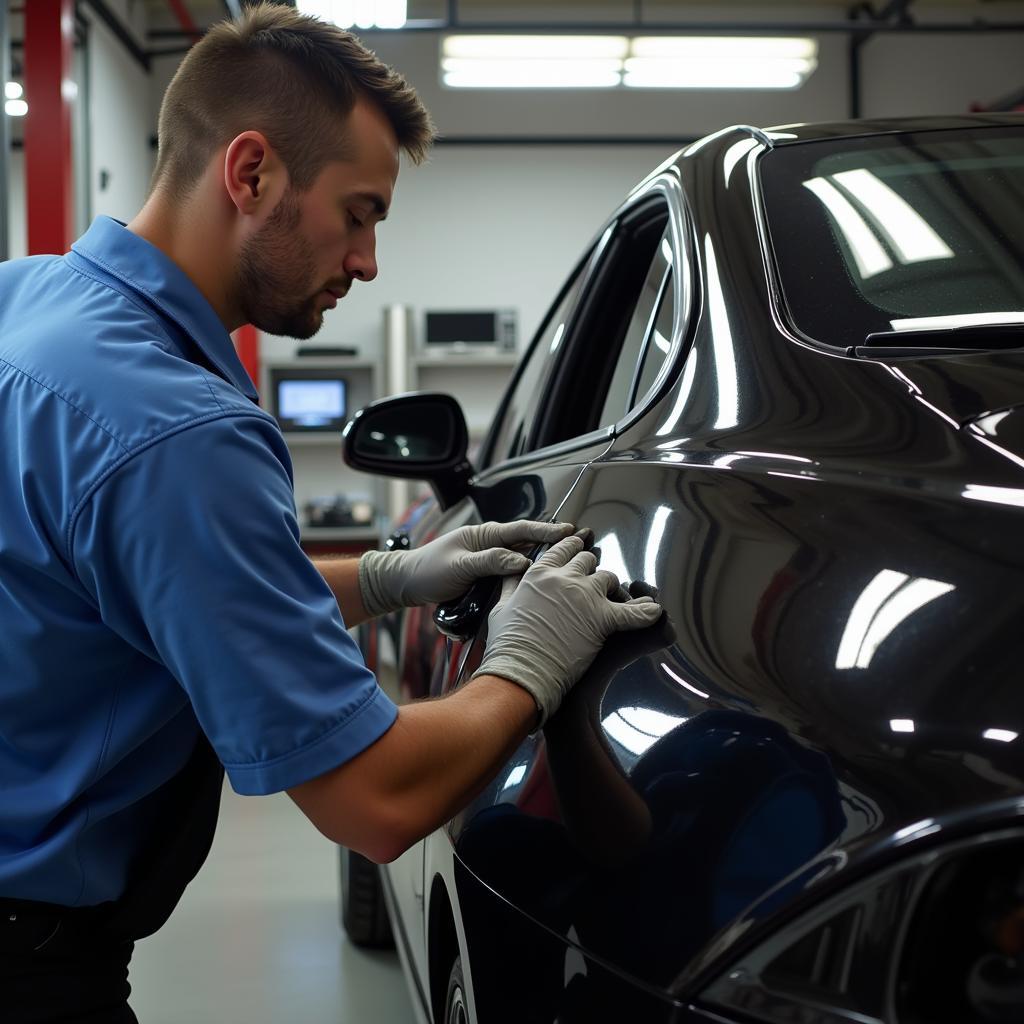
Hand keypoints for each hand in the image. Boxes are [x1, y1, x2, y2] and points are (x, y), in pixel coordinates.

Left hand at [358, 519, 573, 616]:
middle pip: (527, 540)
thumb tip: (522, 561)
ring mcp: (488, 559)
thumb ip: (490, 562)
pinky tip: (543, 581)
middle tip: (581, 541)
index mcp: (483, 535)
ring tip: (569, 561)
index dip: (547, 530)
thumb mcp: (459, 566)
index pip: (521, 529)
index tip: (569, 531)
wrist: (405, 584)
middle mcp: (489, 544)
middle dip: (554, 541)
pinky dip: (529, 572)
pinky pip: (513, 571)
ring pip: (522, 556)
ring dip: (544, 557)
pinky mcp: (486, 574)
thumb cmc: (427, 571)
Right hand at [471, 533, 663, 726]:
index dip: (573, 550)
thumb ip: (510, 585)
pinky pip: (632, 612)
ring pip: (609, 578)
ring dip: (611, 588)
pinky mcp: (602, 619)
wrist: (522, 671)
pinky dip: (644, 612)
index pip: (563, 549)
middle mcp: (564, 578)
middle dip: (591, 570)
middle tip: (592, 584)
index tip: (578, 553)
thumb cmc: (507, 646)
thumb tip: (512, 572)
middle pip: (588, 561)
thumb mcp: (501, 607)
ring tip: (611, 600)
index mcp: (539, 573)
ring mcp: (584, 596)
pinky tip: (654, 612)